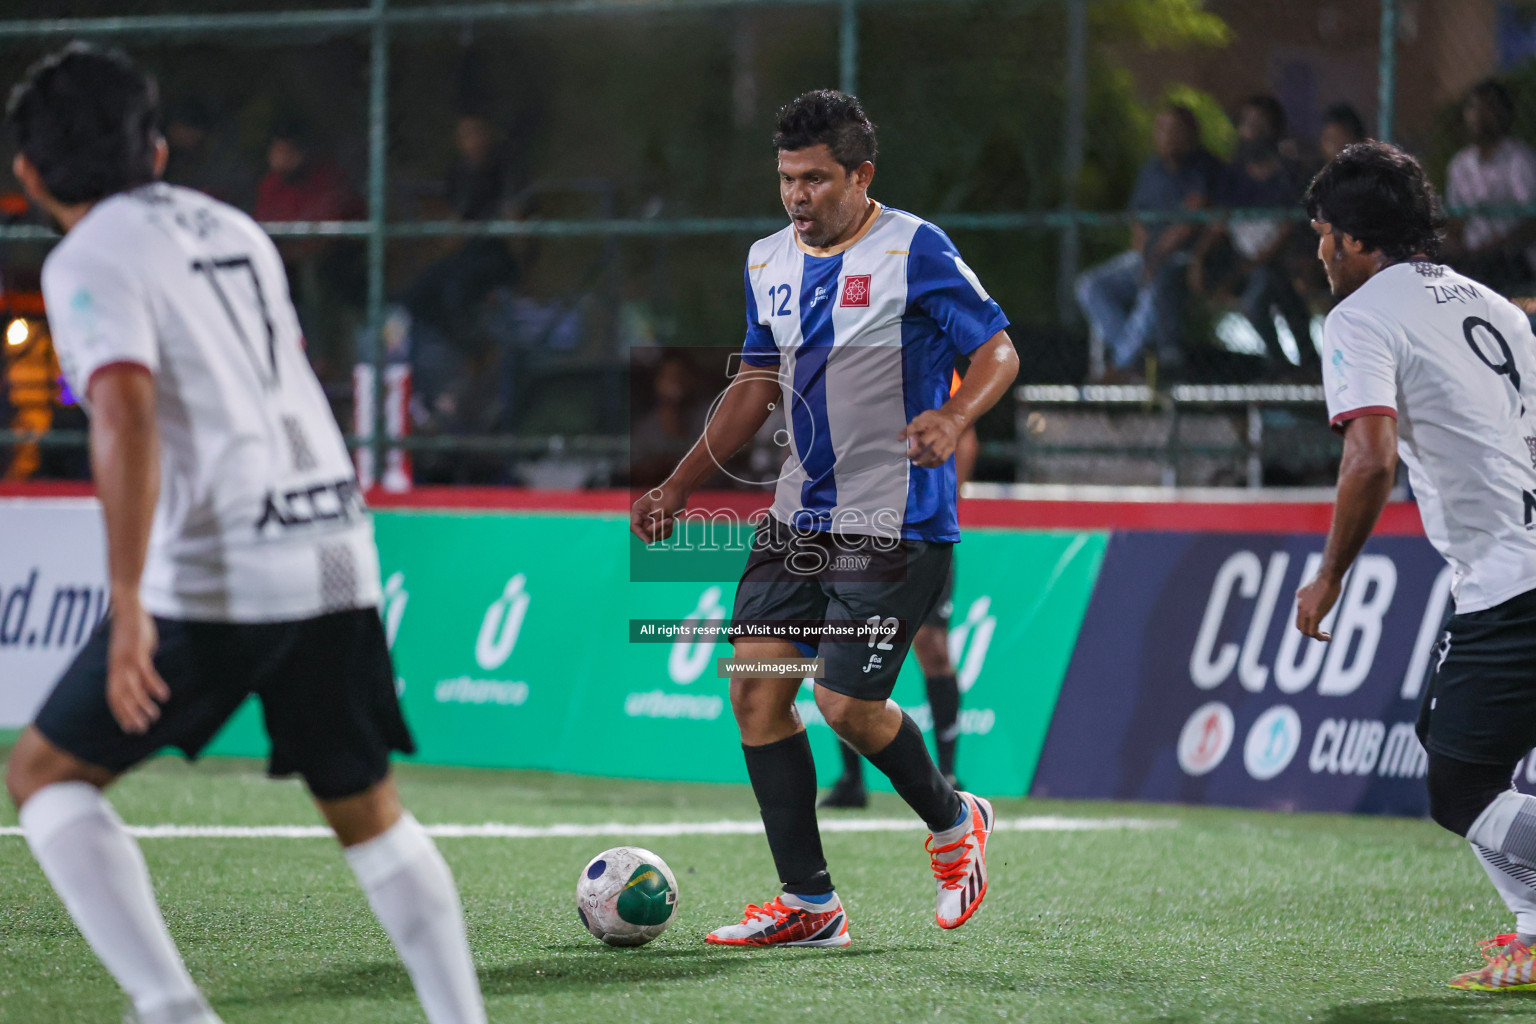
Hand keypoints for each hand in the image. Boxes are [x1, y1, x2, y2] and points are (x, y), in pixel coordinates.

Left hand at [106, 595, 169, 733]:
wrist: (126, 607)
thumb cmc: (131, 628)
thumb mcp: (132, 650)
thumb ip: (137, 663)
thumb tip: (145, 674)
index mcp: (114, 668)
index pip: (113, 696)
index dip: (120, 713)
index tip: (129, 727)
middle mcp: (117, 668)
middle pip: (120, 697)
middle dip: (129, 715)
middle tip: (141, 730)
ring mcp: (126, 661)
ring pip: (131, 689)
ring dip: (141, 705)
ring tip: (154, 717)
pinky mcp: (137, 652)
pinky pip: (145, 673)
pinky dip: (153, 686)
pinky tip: (163, 696)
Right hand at [630, 482, 686, 543]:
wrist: (681, 490)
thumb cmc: (670, 496)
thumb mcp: (661, 511)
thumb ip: (655, 525)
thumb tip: (651, 538)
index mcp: (639, 509)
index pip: (634, 527)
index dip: (640, 535)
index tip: (649, 542)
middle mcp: (643, 516)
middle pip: (645, 532)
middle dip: (658, 529)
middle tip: (668, 520)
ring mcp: (651, 520)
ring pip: (654, 535)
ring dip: (664, 530)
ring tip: (670, 519)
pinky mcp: (659, 524)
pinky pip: (661, 534)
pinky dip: (667, 530)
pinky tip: (672, 520)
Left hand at [900, 409, 965, 467]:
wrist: (955, 419)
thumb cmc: (935, 419)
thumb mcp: (924, 417)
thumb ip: (914, 426)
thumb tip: (903, 438)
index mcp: (930, 420)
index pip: (917, 425)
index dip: (907, 432)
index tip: (899, 439)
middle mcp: (938, 430)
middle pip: (925, 442)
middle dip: (914, 451)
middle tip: (907, 455)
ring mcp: (946, 439)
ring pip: (934, 453)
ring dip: (922, 460)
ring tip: (915, 462)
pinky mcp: (951, 447)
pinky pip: (941, 459)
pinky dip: (932, 464)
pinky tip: (925, 464)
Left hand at [1294, 572, 1341, 641]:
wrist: (1329, 574)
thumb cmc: (1329, 577)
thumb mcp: (1319, 584)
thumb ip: (1318, 591)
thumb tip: (1324, 591)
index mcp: (1300, 598)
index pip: (1300, 615)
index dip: (1309, 623)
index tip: (1320, 624)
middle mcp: (1300, 605)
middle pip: (1300, 625)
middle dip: (1311, 631)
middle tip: (1323, 632)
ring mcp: (1305, 610)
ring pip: (1305, 631)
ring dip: (1316, 636)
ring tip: (1327, 636)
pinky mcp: (1314, 614)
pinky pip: (1313, 632)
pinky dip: (1320, 637)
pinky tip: (1328, 638)